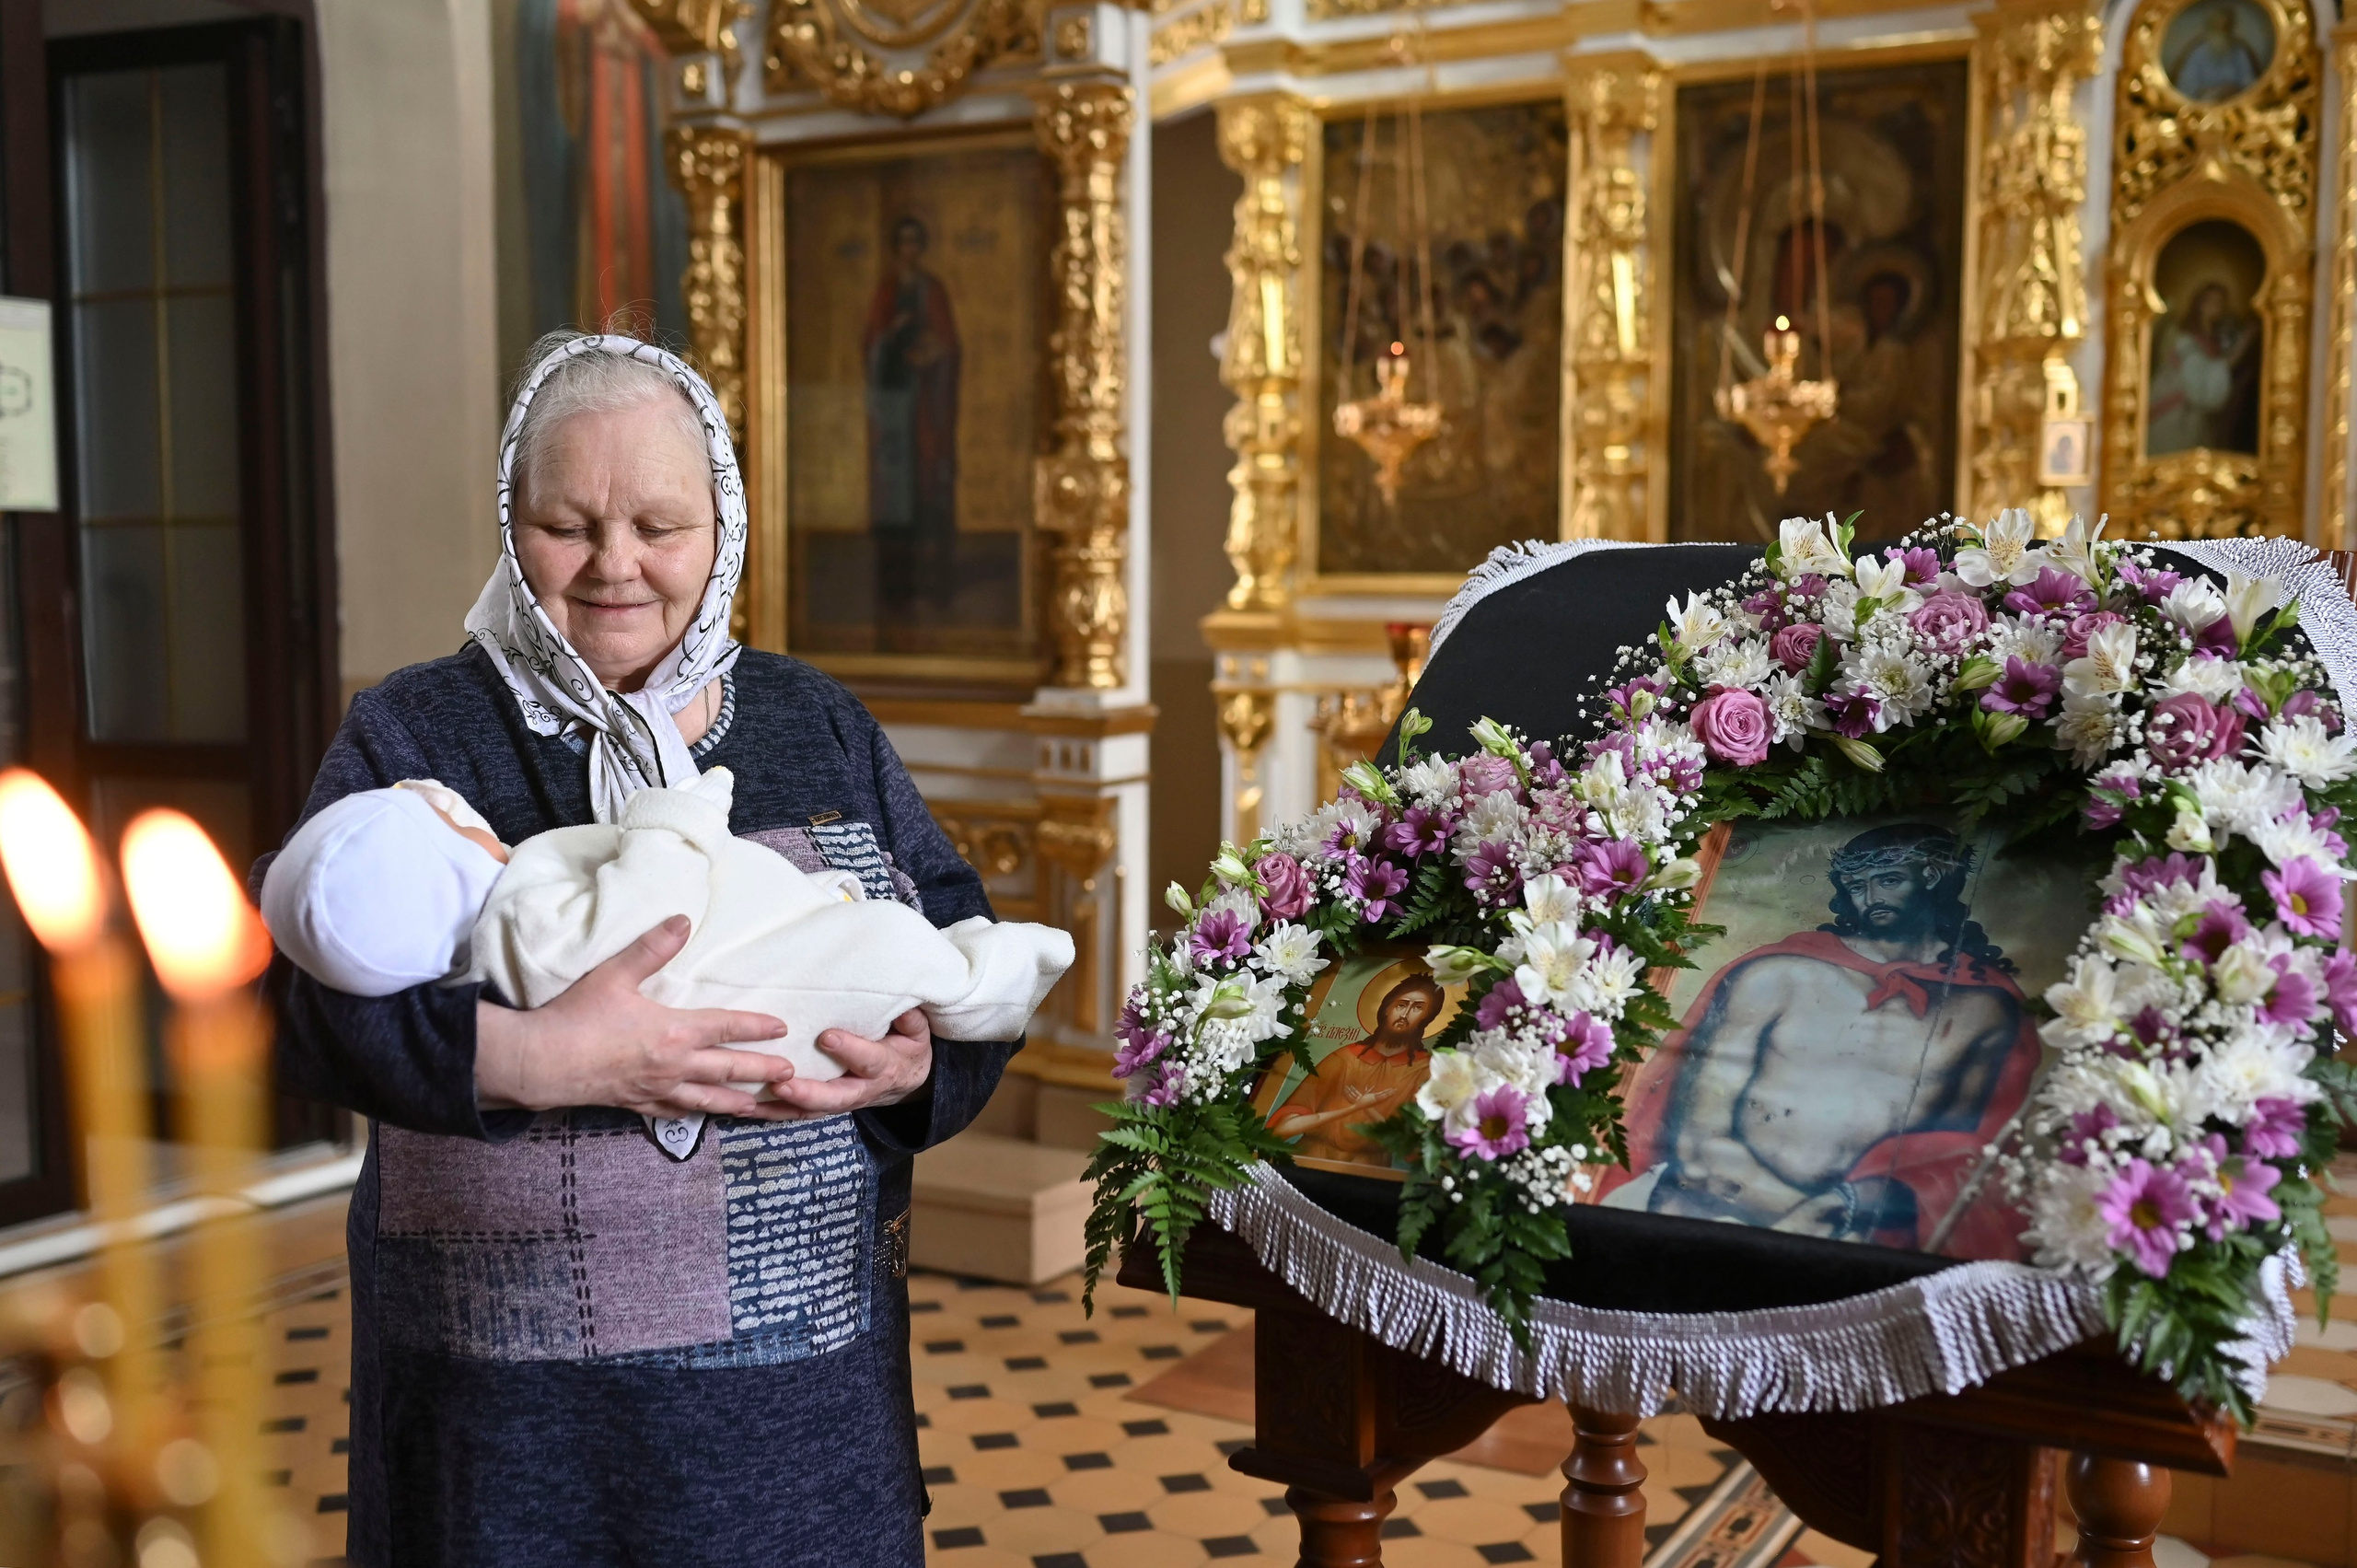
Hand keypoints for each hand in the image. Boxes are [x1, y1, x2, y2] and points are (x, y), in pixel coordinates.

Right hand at [474, 916, 798, 1119]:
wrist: (541, 1063)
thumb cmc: (577, 1017)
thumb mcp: (615, 974)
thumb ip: (652, 948)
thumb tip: (683, 920)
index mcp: (673, 1032)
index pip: (726, 1027)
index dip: (756, 1027)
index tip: (782, 1028)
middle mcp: (673, 1065)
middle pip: (727, 1069)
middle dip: (761, 1071)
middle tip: (791, 1076)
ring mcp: (656, 1089)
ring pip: (706, 1100)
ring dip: (735, 1102)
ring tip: (758, 1107)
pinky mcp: (636, 1104)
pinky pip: (673, 1112)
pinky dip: (694, 1114)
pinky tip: (701, 1115)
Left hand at [765, 1009, 934, 1118]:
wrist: (907, 1080)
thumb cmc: (906, 1045)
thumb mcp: (917, 1030)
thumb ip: (909, 1018)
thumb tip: (900, 1006)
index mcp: (886, 1066)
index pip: (868, 1060)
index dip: (850, 1049)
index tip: (826, 1037)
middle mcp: (862, 1088)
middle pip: (836, 1097)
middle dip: (809, 1092)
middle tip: (782, 1084)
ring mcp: (842, 1101)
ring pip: (814, 1110)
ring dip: (785, 1107)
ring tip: (756, 1100)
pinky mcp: (825, 1106)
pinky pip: (800, 1113)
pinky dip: (774, 1113)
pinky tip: (748, 1107)